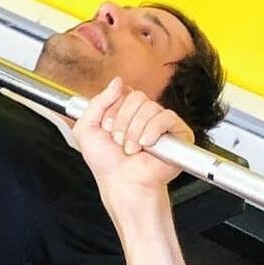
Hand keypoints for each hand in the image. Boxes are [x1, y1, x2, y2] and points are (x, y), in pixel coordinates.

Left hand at [72, 77, 192, 191]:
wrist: (122, 183)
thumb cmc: (106, 163)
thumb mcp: (86, 129)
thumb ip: (96, 102)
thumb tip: (117, 81)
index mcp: (126, 111)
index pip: (124, 92)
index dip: (113, 109)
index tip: (107, 128)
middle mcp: (143, 115)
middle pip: (136, 97)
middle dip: (122, 121)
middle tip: (118, 141)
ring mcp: (161, 123)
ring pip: (150, 107)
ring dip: (135, 131)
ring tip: (131, 148)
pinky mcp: (177, 133)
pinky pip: (167, 117)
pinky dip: (153, 131)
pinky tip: (147, 145)